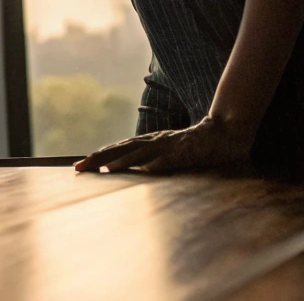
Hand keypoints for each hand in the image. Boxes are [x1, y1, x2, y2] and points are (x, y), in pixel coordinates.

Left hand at [73, 116, 254, 174]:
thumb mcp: (171, 153)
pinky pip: (167, 158)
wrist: (225, 132)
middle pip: (122, 149)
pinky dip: (153, 163)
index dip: (99, 156)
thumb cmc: (198, 146)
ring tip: (102, 169)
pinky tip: (142, 169)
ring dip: (120, 161)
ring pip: (140, 153)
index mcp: (151, 142)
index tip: (80, 165)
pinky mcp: (184, 152)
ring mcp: (169, 145)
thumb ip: (155, 159)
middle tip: (78, 168)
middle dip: (99, 158)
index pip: (119, 148)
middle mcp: (155, 141)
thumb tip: (138, 170)